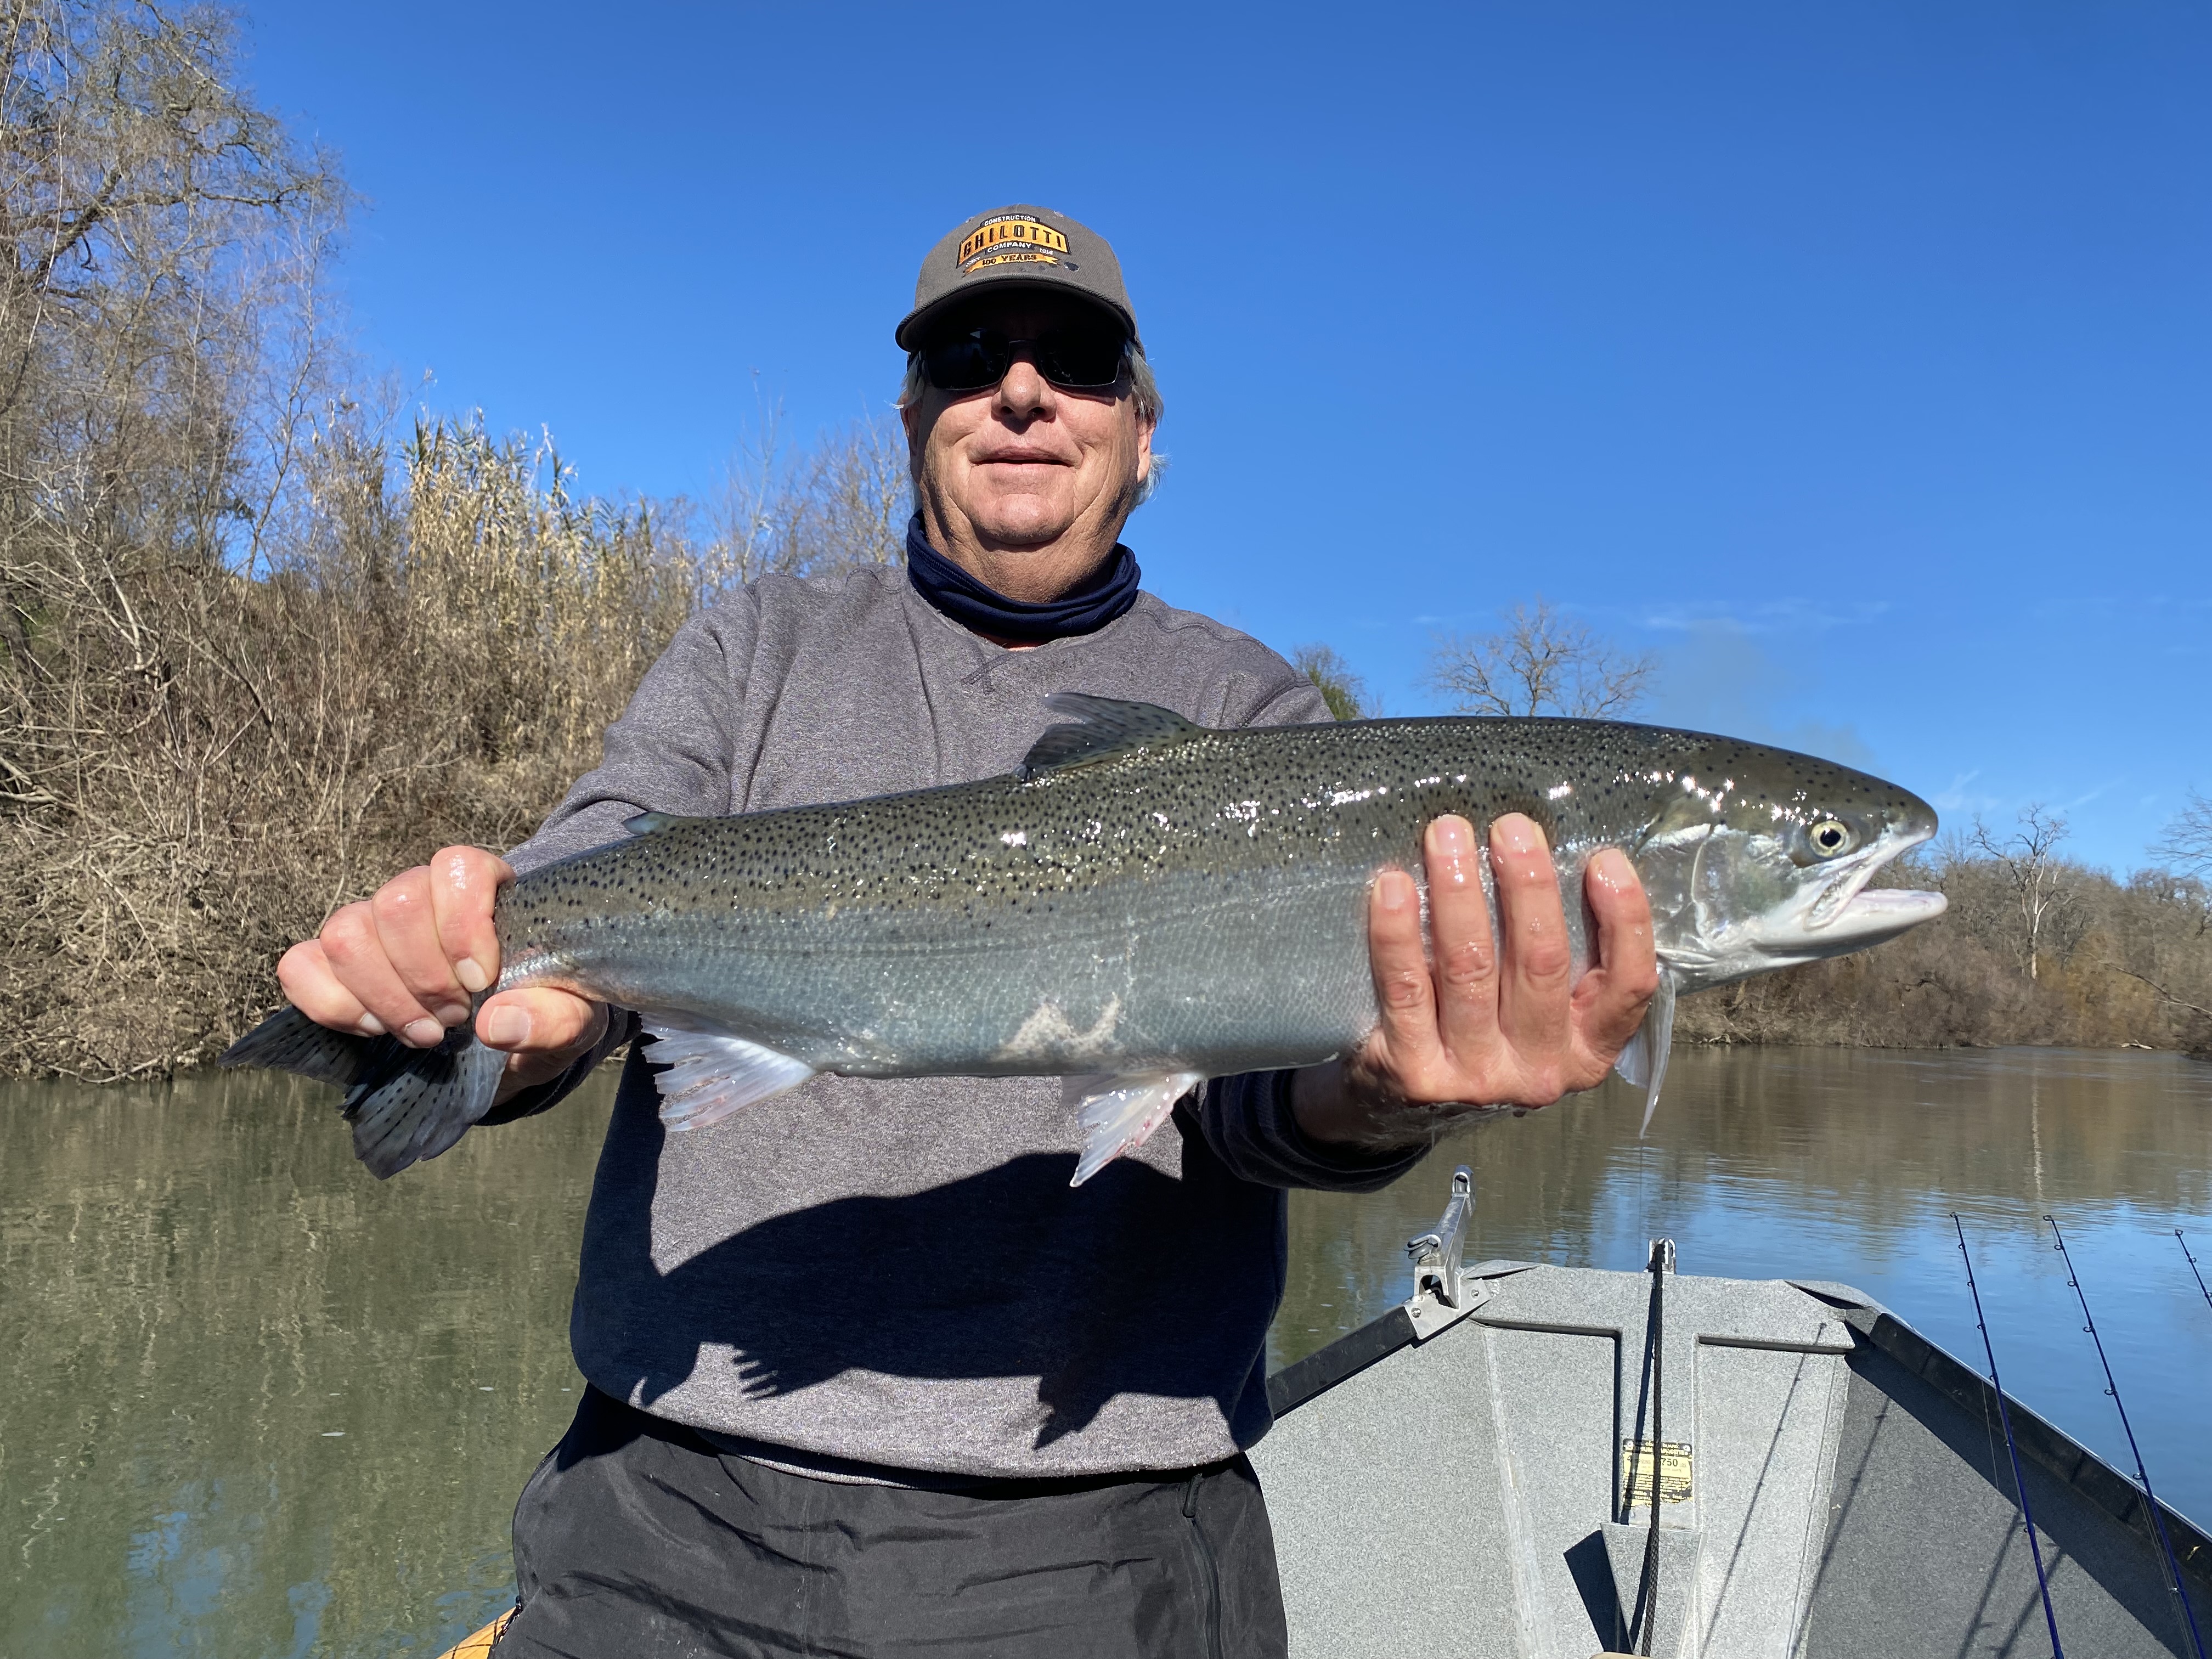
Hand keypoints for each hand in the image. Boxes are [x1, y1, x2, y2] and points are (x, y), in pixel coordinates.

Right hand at [277, 845, 606, 1101]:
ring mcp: (370, 923)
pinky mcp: (330, 962)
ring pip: (345, 933)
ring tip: (426, 1032)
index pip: (457, 865)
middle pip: (394, 904)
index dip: (463, 923)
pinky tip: (376, 1028)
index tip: (480, 980)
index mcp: (486, 886)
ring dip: (384, 996)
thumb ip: (554, 1018)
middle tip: (455, 1017)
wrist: (508, 1043)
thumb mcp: (573, 1022)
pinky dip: (334, 1005)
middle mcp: (421, 893)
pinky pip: (301, 965)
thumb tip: (497, 1022)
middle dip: (423, 976)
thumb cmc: (540, 1013)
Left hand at [1292, 813, 1657, 1149]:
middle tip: (1510, 826)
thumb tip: (1558, 853)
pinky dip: (1397, 933)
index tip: (1605, 860)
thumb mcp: (1540, 1013)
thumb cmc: (1483, 1033)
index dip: (1625, 920)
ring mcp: (1477, 1077)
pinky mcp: (1415, 1074)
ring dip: (1459, 892)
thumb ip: (1558, 955)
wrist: (1403, 1110)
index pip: (1628, 985)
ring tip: (1447, 834)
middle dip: (1528, 884)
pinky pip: (1407, 989)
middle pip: (1542, 962)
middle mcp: (1540, 1070)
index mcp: (1588, 1049)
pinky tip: (1394, 886)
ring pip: (1472, 968)